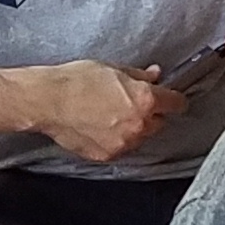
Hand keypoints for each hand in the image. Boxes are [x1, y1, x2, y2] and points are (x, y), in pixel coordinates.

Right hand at [1, 58, 185, 162]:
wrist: (48, 100)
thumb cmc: (77, 80)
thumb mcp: (113, 68)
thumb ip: (139, 76)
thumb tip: (154, 75)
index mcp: (145, 100)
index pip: (176, 104)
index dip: (174, 100)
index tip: (172, 100)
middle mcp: (139, 125)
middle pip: (159, 123)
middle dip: (150, 115)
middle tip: (131, 104)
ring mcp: (124, 143)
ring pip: (140, 137)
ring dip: (133, 129)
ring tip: (110, 115)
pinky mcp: (107, 155)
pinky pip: (121, 148)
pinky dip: (115, 140)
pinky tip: (99, 127)